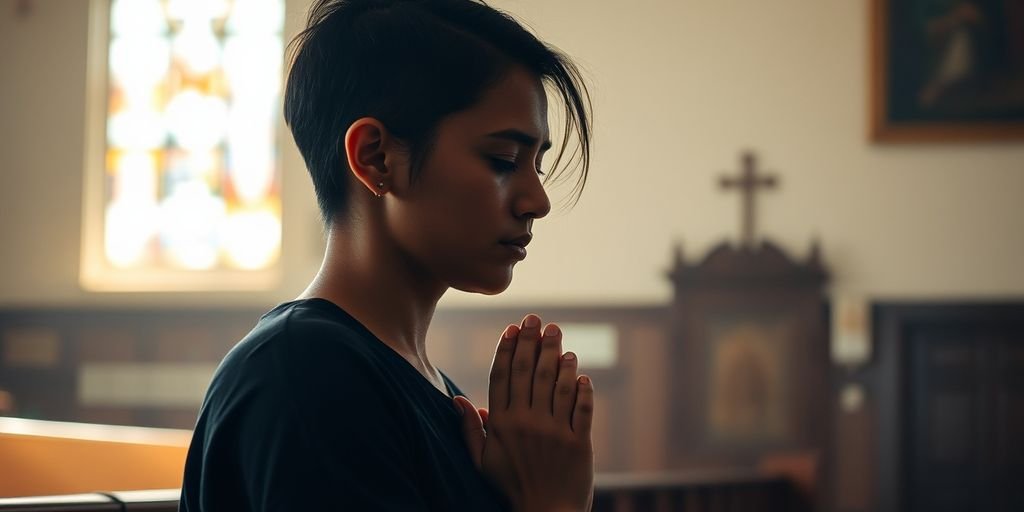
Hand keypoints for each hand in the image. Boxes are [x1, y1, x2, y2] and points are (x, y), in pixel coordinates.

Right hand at [455, 314, 593, 511]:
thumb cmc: (511, 488)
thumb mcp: (482, 462)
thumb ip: (470, 429)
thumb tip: (457, 399)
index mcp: (502, 425)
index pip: (502, 376)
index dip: (507, 349)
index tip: (511, 328)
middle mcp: (527, 423)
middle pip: (529, 372)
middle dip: (532, 341)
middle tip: (537, 320)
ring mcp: (554, 432)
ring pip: (557, 384)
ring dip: (558, 356)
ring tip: (558, 336)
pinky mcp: (579, 443)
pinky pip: (582, 408)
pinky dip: (583, 387)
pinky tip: (580, 371)